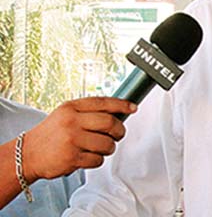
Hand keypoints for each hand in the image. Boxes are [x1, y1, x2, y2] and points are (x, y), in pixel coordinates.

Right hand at [21, 97, 136, 182]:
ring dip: (109, 148)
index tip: (133, 107)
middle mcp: (72, 121)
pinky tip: (88, 157)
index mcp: (71, 107)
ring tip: (100, 148)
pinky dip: (97, 160)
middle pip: (110, 123)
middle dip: (119, 131)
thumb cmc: (50, 134)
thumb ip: (87, 112)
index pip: (103, 102)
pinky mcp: (72, 157)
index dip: (122, 105)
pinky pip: (98, 159)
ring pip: (107, 144)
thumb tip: (117, 113)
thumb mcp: (65, 115)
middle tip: (118, 134)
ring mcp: (72, 139)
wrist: (27, 154)